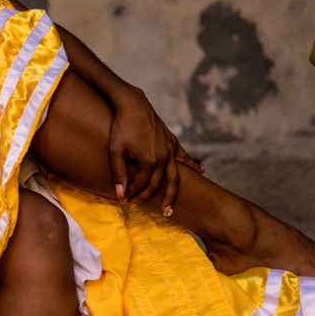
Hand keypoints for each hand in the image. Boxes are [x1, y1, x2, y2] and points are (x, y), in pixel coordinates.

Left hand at [107, 87, 201, 215]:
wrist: (133, 104)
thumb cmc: (121, 127)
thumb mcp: (114, 151)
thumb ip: (118, 174)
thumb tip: (119, 194)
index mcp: (150, 160)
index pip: (142, 184)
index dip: (133, 193)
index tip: (124, 199)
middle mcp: (163, 157)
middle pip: (160, 184)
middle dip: (153, 198)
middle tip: (151, 211)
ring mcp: (169, 149)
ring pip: (175, 175)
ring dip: (173, 192)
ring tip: (171, 207)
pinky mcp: (171, 141)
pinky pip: (183, 157)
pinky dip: (191, 165)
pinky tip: (200, 171)